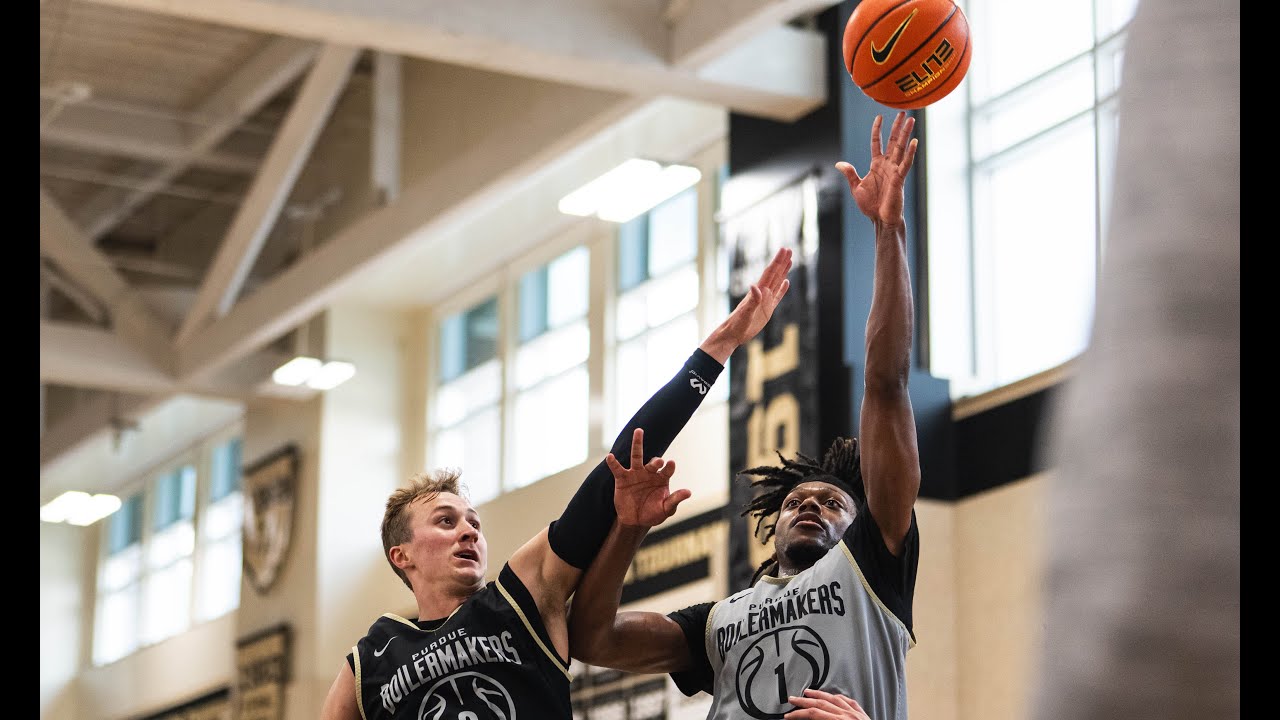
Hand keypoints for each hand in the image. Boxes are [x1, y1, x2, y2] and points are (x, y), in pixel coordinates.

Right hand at [605, 428, 690, 527]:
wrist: (636, 521)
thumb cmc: (653, 513)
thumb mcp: (666, 509)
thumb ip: (675, 499)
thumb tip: (688, 492)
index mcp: (662, 478)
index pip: (667, 469)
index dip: (669, 466)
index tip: (670, 463)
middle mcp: (649, 472)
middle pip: (653, 461)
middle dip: (656, 461)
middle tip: (659, 461)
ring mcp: (635, 473)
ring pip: (636, 456)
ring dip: (637, 444)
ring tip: (639, 431)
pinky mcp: (622, 478)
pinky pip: (617, 468)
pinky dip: (613, 462)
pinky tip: (610, 456)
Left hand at [701, 246, 791, 361]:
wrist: (732, 334)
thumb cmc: (736, 324)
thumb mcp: (745, 313)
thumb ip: (752, 300)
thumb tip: (754, 286)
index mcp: (758, 291)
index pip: (770, 272)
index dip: (777, 261)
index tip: (784, 250)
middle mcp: (762, 293)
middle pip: (774, 274)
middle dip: (782, 262)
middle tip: (789, 250)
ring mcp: (765, 301)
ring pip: (777, 282)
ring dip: (783, 271)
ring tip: (790, 261)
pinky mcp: (767, 309)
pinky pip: (777, 296)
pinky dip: (782, 289)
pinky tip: (786, 282)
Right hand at [785, 689, 871, 718]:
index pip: (814, 714)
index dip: (799, 714)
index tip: (789, 716)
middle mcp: (848, 715)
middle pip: (821, 704)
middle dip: (804, 701)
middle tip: (792, 700)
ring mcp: (856, 714)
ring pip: (834, 699)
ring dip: (819, 695)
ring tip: (809, 692)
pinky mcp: (863, 716)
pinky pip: (849, 702)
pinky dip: (838, 698)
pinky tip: (834, 697)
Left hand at [835, 112, 917, 226]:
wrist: (880, 220)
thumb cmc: (870, 206)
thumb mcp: (856, 187)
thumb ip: (850, 174)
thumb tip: (839, 163)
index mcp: (876, 165)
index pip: (877, 143)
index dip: (877, 130)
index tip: (879, 117)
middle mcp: (887, 165)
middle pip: (893, 141)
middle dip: (897, 127)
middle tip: (903, 112)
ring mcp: (895, 170)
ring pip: (901, 148)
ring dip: (906, 134)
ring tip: (911, 120)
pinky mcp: (900, 178)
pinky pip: (906, 163)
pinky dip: (910, 153)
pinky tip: (914, 142)